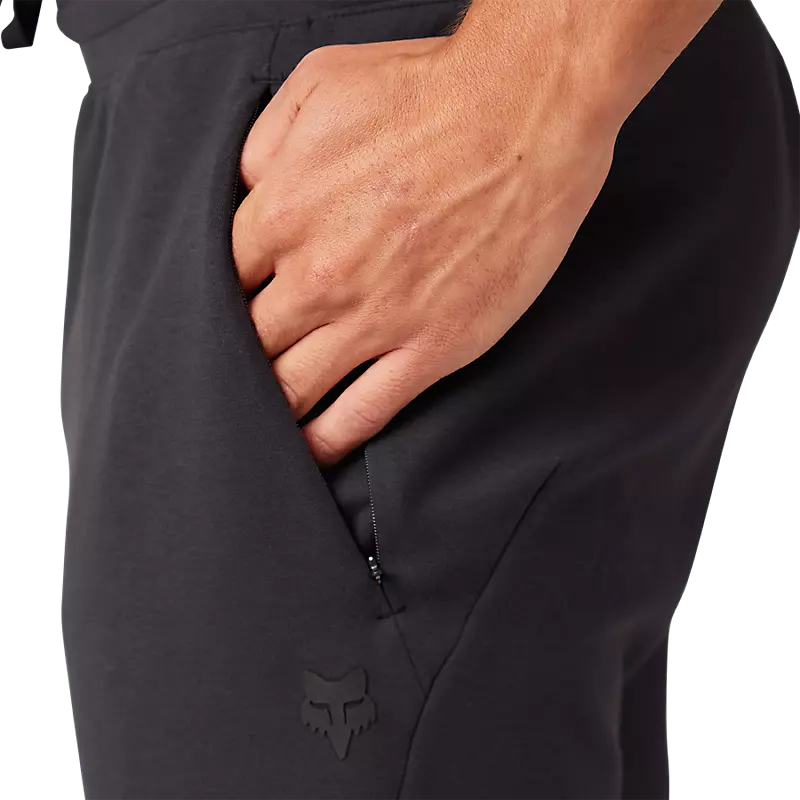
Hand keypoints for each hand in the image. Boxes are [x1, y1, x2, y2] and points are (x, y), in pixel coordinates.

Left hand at [232, 35, 616, 466]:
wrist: (527, 112)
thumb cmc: (429, 90)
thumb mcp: (322, 82)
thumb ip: (264, 143)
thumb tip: (245, 190)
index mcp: (282, 212)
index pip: (218, 283)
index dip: (218, 305)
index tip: (226, 320)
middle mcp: (318, 275)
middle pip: (249, 344)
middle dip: (236, 364)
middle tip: (233, 381)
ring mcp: (375, 319)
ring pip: (294, 390)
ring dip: (272, 414)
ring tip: (260, 432)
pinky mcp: (431, 348)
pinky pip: (363, 414)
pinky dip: (328, 441)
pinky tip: (313, 452)